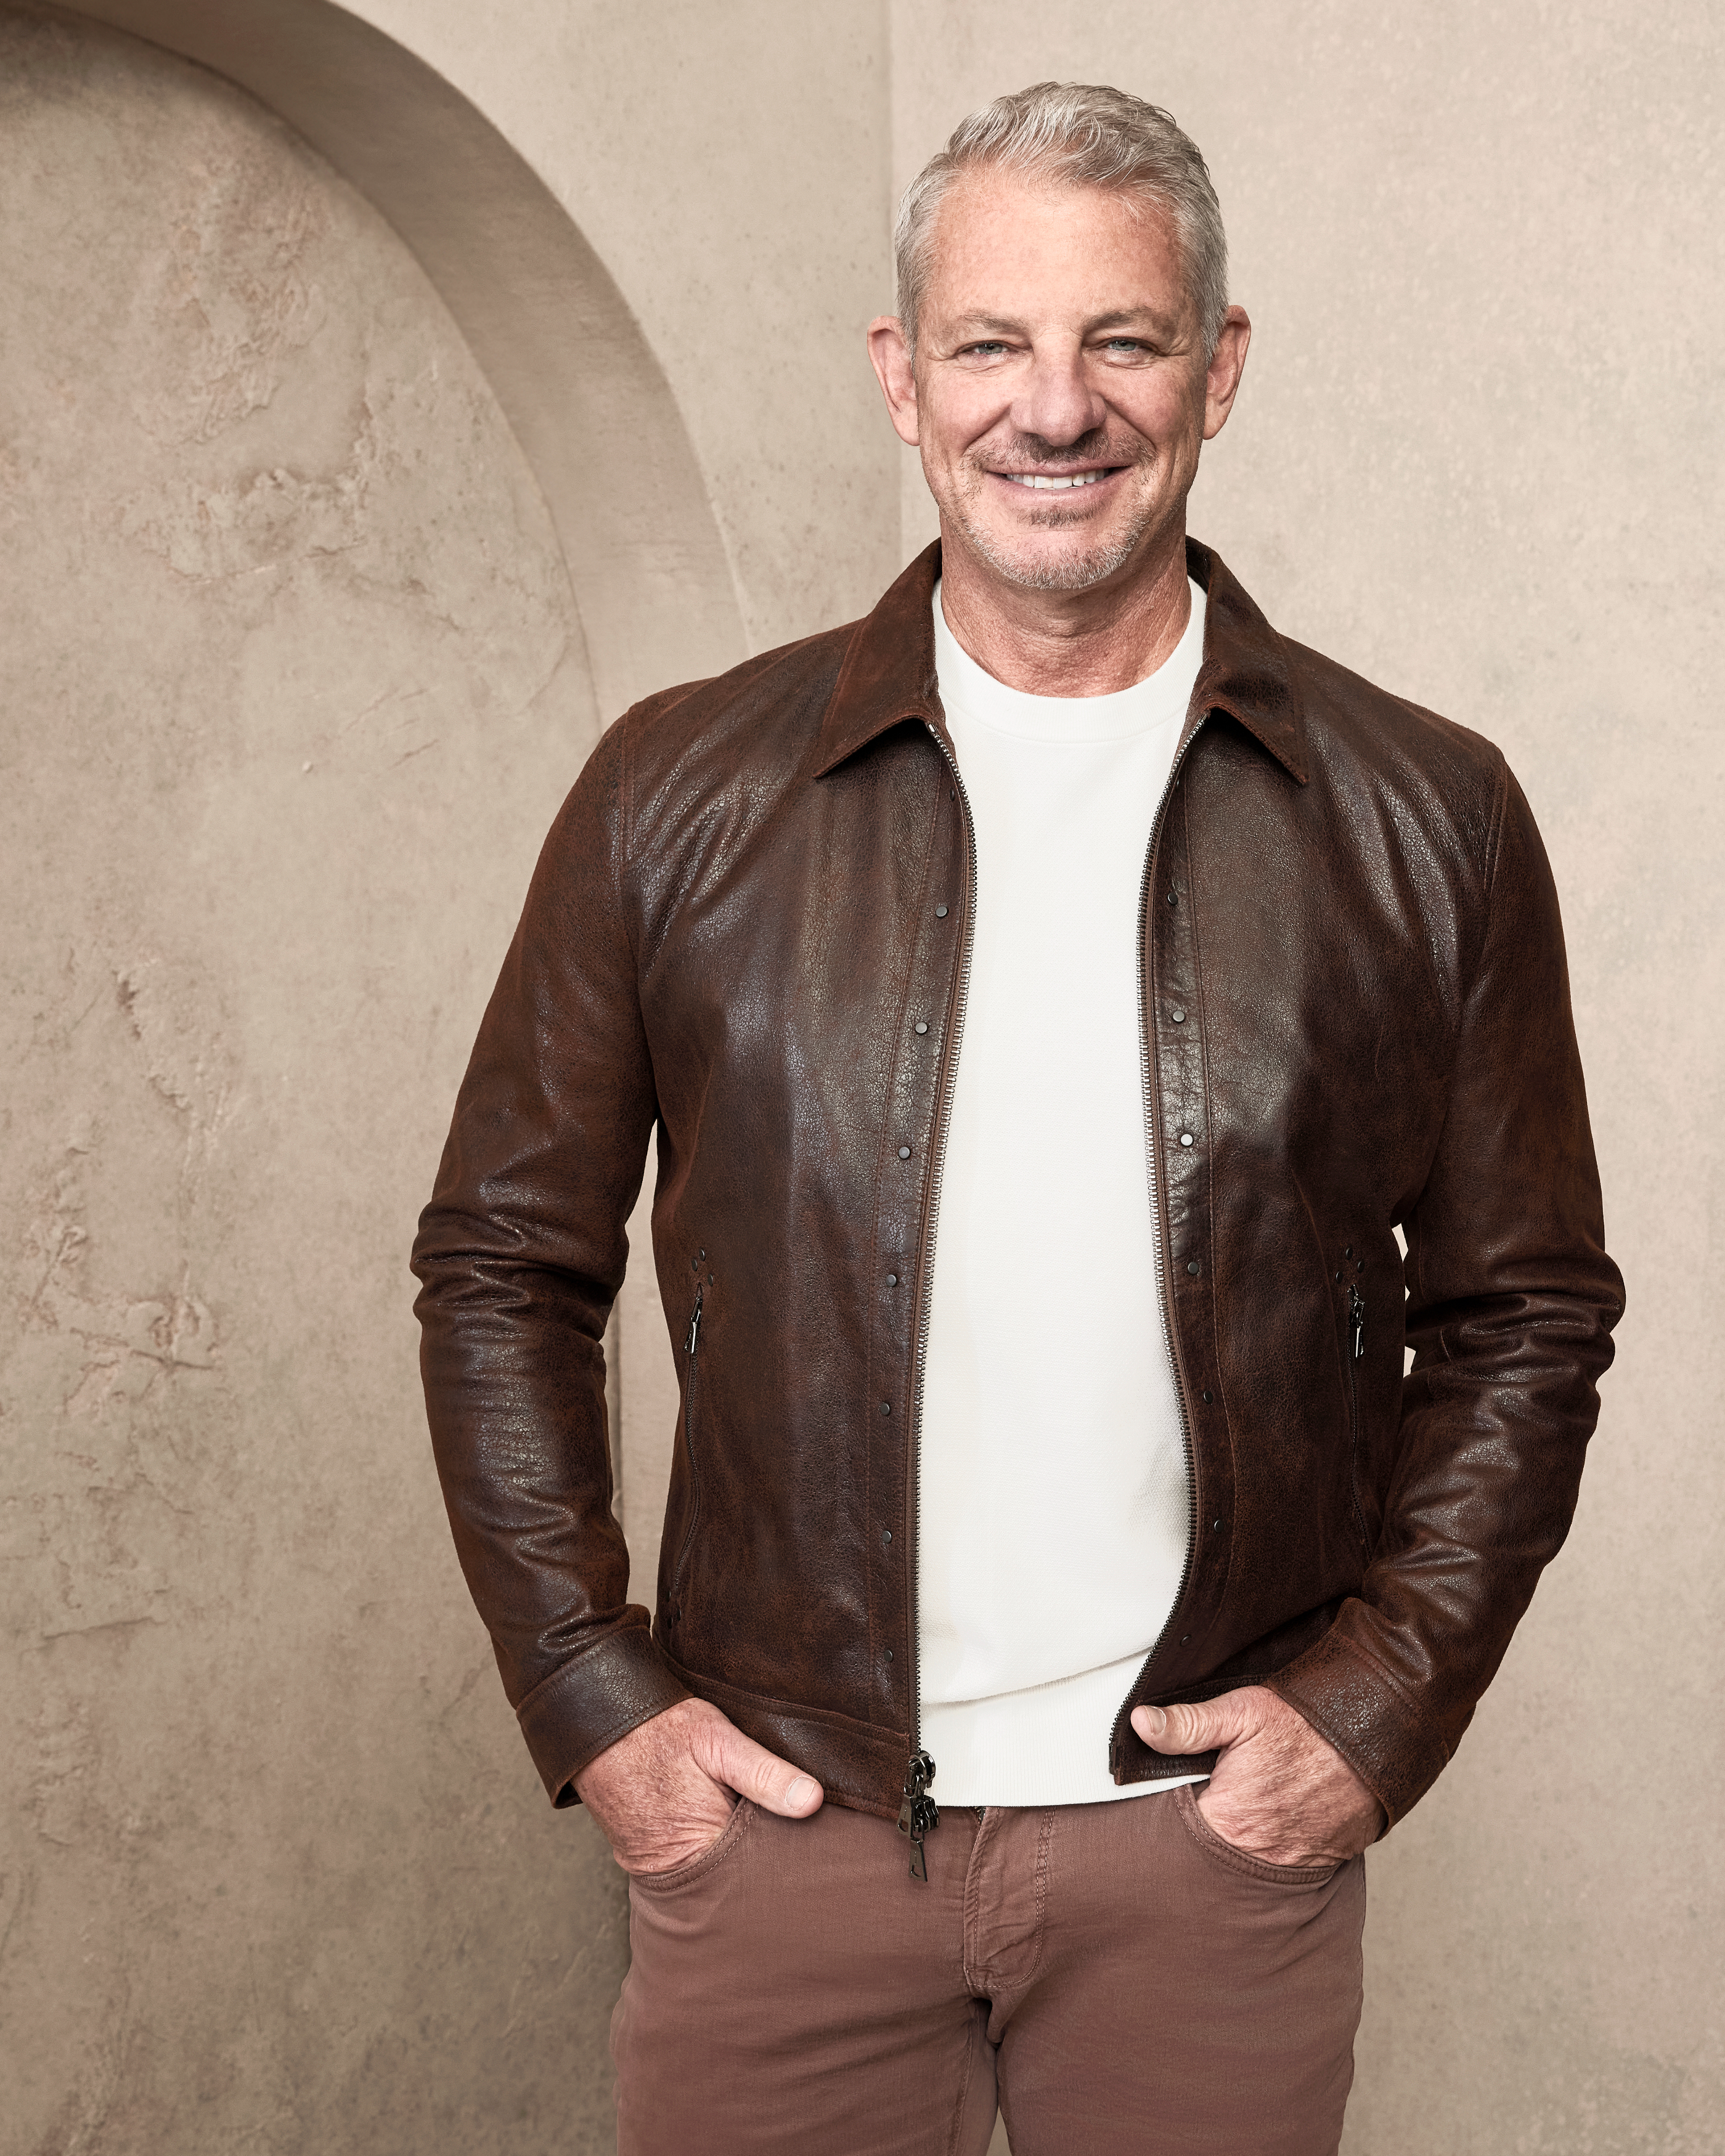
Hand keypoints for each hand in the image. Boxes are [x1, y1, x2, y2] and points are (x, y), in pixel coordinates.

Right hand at [573, 1697, 823, 1874]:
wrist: (594, 1722)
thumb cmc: (658, 1729)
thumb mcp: (718, 1740)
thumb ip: (764, 1773)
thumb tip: (813, 1801)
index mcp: (699, 1849)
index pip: (758, 1874)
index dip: (785, 1857)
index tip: (810, 1843)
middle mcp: (675, 1872)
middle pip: (735, 1881)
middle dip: (761, 1862)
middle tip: (792, 1838)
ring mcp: (654, 1869)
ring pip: (711, 1873)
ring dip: (733, 1854)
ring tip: (758, 1828)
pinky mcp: (643, 1858)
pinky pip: (688, 1862)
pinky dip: (706, 1848)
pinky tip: (722, 1824)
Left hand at [1131, 1686, 1383, 1865]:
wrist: (1378, 1734)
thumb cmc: (1308, 1723)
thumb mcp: (1240, 1712)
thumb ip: (1187, 1725)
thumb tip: (1140, 1724)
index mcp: (1229, 1820)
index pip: (1184, 1830)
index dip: (1180, 1811)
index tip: (1182, 1794)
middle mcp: (1261, 1853)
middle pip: (1219, 1851)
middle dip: (1212, 1832)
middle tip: (1218, 1798)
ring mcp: (1296, 1862)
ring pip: (1256, 1860)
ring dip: (1249, 1841)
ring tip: (1251, 1807)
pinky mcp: (1325, 1860)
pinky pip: (1291, 1861)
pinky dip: (1282, 1844)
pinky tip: (1282, 1817)